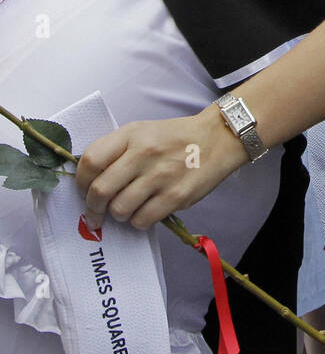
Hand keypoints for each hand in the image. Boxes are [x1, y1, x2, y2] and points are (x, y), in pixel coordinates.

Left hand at [75, 108, 247, 230]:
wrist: (217, 139)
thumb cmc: (174, 138)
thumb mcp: (142, 132)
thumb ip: (115, 151)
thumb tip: (88, 182)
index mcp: (132, 135)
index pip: (91, 161)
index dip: (80, 182)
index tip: (84, 190)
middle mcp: (145, 153)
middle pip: (100, 190)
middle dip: (93, 208)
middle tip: (95, 213)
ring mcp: (161, 176)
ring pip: (120, 209)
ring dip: (118, 215)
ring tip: (128, 208)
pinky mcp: (176, 196)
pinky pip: (142, 220)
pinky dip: (138, 221)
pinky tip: (145, 211)